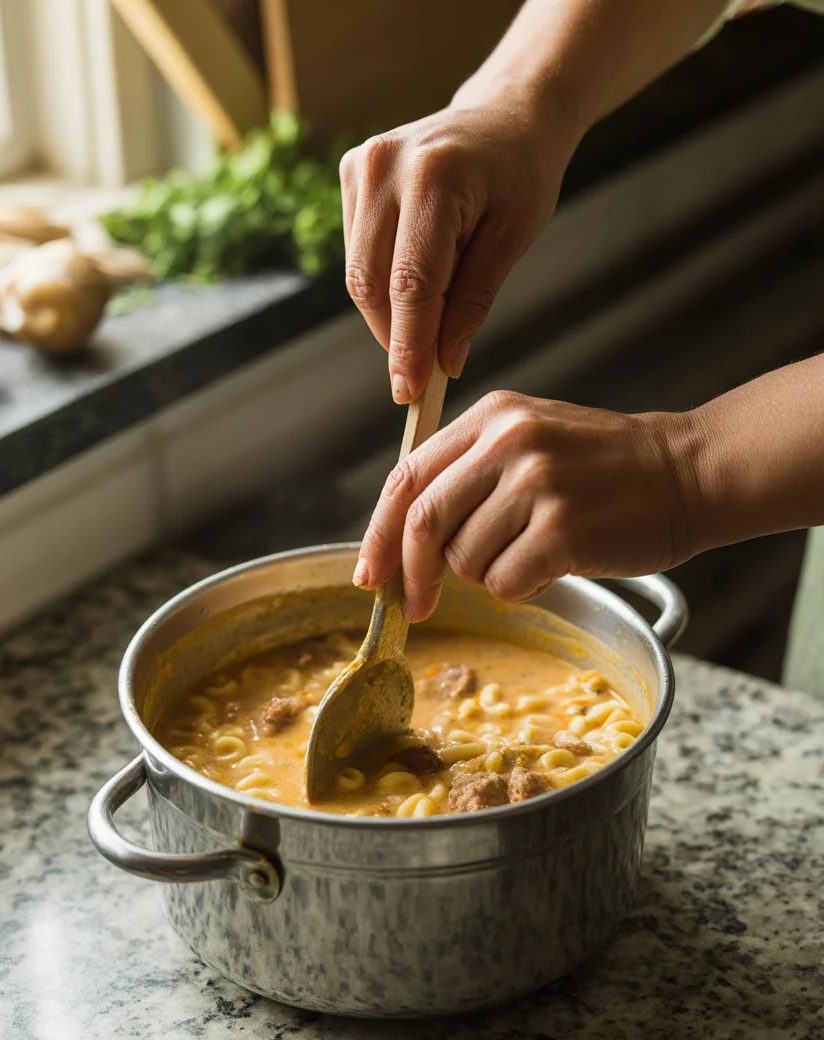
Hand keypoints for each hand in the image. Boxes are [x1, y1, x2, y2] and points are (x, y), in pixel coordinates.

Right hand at [340, 88, 579, 403]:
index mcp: (434, 177)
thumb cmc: (521, 173)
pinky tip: (417, 280)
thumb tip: (443, 363)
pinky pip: (357, 253)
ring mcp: (362, 166)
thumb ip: (473, 301)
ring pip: (359, 275)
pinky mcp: (352, 173)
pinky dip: (382, 284)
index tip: (411, 392)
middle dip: (395, 338)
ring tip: (429, 322)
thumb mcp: (513, 238)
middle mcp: (385, 166)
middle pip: (373, 283)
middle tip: (419, 377)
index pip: (411, 283)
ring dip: (388, 315)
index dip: (409, 345)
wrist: (507, 114)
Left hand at [352, 391, 698, 620]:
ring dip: (487, 576)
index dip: (379, 533)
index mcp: (490, 417)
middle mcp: (508, 443)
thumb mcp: (528, 440)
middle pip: (423, 522)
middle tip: (416, 606)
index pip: (407, 478)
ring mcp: (537, 485)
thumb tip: (401, 542)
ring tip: (532, 554)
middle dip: (412, 575)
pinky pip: (506, 584)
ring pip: (466, 560)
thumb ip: (466, 474)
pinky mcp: (564, 530)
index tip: (369, 573)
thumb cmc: (601, 468)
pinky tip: (555, 567)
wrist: (687, 472)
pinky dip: (522, 590)